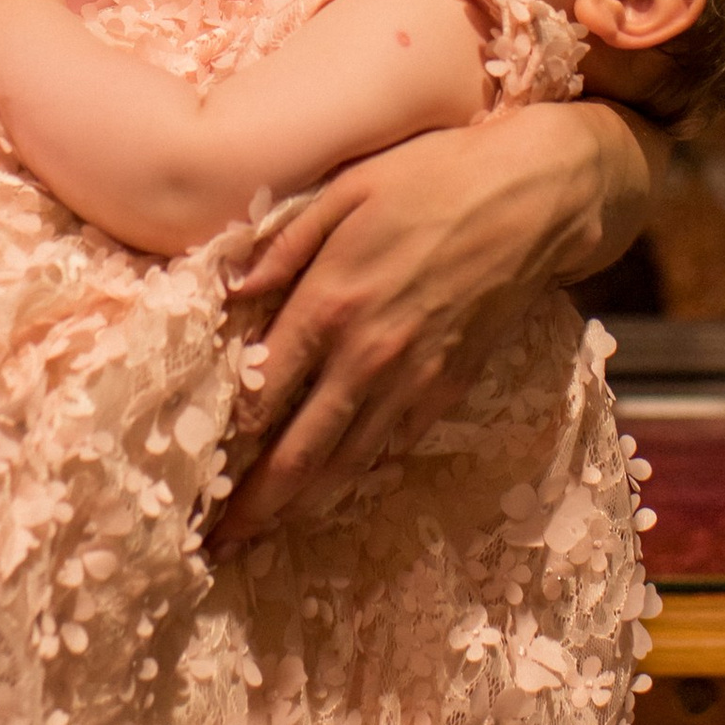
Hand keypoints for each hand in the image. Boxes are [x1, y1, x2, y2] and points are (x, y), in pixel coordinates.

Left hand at [211, 102, 641, 549]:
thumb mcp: (347, 188)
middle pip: (298, 455)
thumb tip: (232, 288)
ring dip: (300, 508)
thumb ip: (283, 242)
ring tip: (260, 537)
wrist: (535, 200)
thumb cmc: (434, 177)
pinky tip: (329, 489)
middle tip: (213, 546)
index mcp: (330, 303)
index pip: (259, 396)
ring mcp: (412, 381)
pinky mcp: (448, 389)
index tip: (189, 472)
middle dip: (254, 508)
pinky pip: (391, 446)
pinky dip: (355, 474)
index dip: (220, 443)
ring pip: (346, 465)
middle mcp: (366, 356)